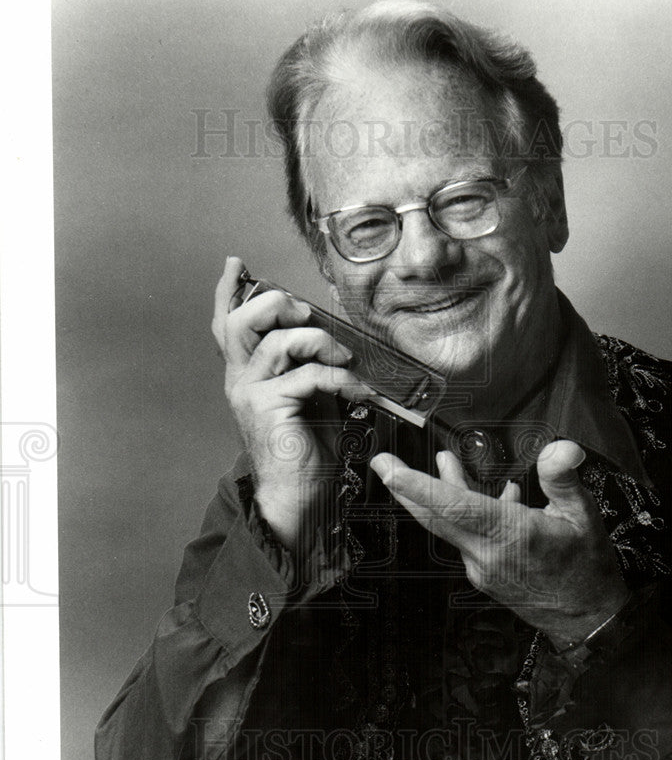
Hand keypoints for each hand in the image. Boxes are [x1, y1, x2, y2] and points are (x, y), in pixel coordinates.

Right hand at [212, 257, 374, 550]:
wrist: (295, 496)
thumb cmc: (303, 449)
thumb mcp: (304, 398)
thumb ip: (304, 368)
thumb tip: (332, 339)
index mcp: (244, 375)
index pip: (225, 325)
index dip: (227, 291)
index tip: (235, 263)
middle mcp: (239, 381)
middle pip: (240, 321)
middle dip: (276, 304)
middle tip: (307, 313)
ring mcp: (250, 394)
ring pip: (279, 343)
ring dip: (320, 341)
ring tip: (344, 357)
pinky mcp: (270, 409)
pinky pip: (308, 375)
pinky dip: (340, 378)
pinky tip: (358, 392)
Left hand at [369, 441, 630, 648]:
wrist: (589, 622)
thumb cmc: (588, 569)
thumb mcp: (585, 517)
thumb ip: (563, 479)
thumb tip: (560, 447)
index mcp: (510, 536)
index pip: (453, 507)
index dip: (418, 487)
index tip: (390, 471)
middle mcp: (486, 553)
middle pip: (435, 517)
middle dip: (404, 488)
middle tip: (381, 462)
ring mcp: (482, 567)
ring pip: (451, 525)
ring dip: (440, 494)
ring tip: (442, 460)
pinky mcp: (484, 574)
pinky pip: (467, 537)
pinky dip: (468, 512)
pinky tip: (489, 494)